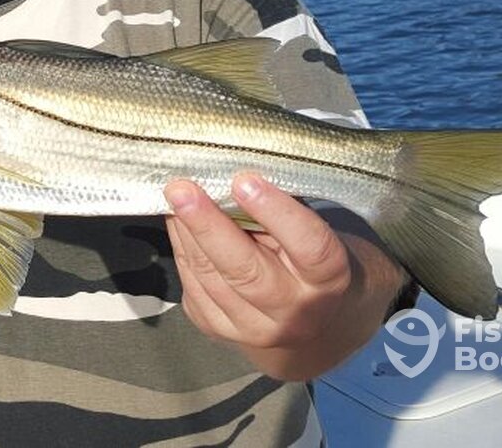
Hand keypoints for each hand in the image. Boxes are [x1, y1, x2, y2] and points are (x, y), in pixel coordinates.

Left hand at [164, 173, 401, 379]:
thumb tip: (231, 170)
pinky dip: (182, 250)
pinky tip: (177, 223)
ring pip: (210, 279)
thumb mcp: (310, 229)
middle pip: (246, 272)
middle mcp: (295, 313)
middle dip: (208, 227)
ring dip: (186, 233)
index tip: (244, 180)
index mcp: (328, 279)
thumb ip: (279, 208)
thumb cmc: (305, 253)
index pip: (309, 247)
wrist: (308, 317)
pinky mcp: (220, 330)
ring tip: (173, 196)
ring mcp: (255, 329)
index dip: (276, 212)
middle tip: (181, 189)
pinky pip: (193, 287)